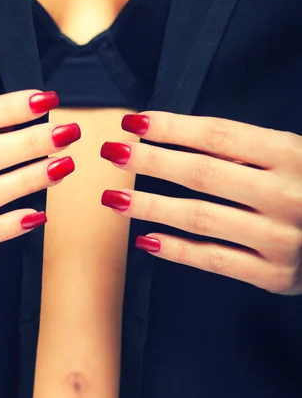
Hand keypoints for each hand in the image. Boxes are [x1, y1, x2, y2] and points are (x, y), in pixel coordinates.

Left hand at [100, 111, 301, 295]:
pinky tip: (145, 240)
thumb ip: (246, 149)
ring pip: (201, 218)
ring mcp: (281, 238)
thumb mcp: (291, 156)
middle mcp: (288, 195)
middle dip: (151, 161)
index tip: (135, 123)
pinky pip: (215, 260)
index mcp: (292, 154)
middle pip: (203, 173)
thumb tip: (175, 137)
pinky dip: (177, 250)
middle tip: (112, 153)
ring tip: (114, 199)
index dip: (172, 127)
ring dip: (151, 207)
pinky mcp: (274, 274)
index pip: (219, 135)